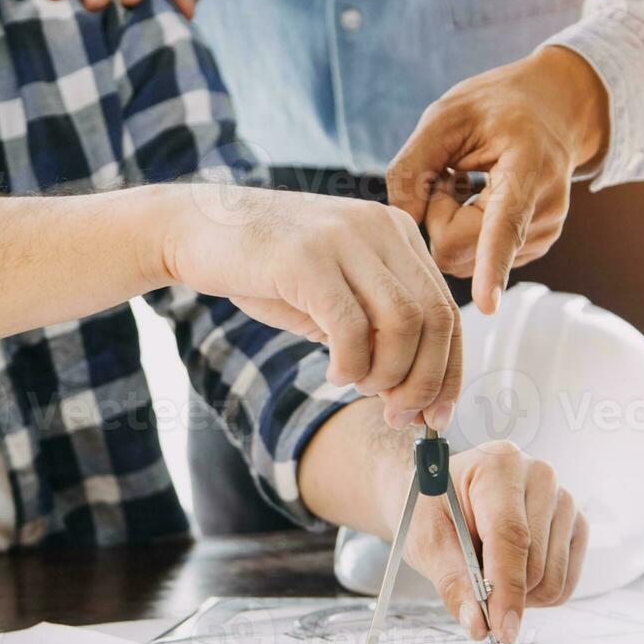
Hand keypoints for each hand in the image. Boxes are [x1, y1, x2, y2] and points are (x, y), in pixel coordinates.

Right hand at [160, 186, 461, 429]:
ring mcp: (345, 239)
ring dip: (387, 374)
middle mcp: (381, 228)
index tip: (437, 416)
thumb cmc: (267, 269)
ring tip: (357, 385)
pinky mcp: (306, 258)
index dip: (448, 371)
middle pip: (435, 319)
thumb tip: (413, 393)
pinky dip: (351, 365)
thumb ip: (377, 329)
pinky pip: (352, 328)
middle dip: (424, 381)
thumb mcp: (336, 293)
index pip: (447, 311)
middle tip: (398, 415)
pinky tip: (334, 373)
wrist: (195, 227)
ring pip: (403, 324)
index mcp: (397, 234)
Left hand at [387, 46, 608, 313]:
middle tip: (450, 176)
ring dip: (452, 224)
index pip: (504, 226)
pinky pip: (475, 258)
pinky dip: (466, 230)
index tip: (488, 305)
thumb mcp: (445, 116)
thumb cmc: (495, 108)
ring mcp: (542, 234)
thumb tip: (403, 225)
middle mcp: (543, 210)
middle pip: (461, 248)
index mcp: (527, 168)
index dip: (492, 266)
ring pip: (465, 257)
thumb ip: (413, 167)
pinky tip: (482, 198)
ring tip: (469, 184)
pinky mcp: (533, 249)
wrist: (553, 109)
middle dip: (439, 217)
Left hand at [395, 441, 588, 643]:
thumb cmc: (431, 507)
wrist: (440, 492)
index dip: (507, 588)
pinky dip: (537, 593)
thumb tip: (478, 623)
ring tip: (490, 569)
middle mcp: (540, 477)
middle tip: (471, 584)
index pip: (511, 536)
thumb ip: (453, 582)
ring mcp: (563, 500)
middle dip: (503, 593)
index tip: (501, 628)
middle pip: (534, 564)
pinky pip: (565, 582)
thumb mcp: (426, 541)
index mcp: (499, 466)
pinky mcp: (575, 524)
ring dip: (520, 594)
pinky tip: (513, 572)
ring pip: (553, 579)